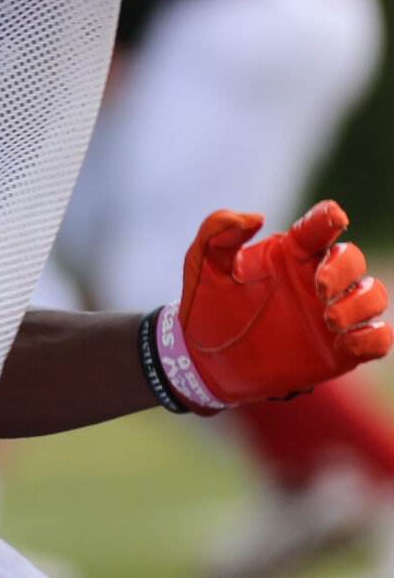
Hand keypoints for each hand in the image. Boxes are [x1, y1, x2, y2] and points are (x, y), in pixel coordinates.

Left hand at [168, 201, 391, 407]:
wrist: (204, 360)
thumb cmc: (206, 305)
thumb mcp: (201, 266)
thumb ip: (217, 233)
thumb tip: (254, 218)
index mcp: (290, 254)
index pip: (318, 228)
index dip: (329, 218)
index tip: (333, 218)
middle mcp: (316, 279)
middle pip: (351, 259)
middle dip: (344, 269)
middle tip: (319, 289)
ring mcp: (332, 314)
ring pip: (373, 295)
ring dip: (360, 303)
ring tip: (329, 319)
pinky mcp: (340, 349)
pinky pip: (376, 339)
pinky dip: (372, 338)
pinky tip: (344, 343)